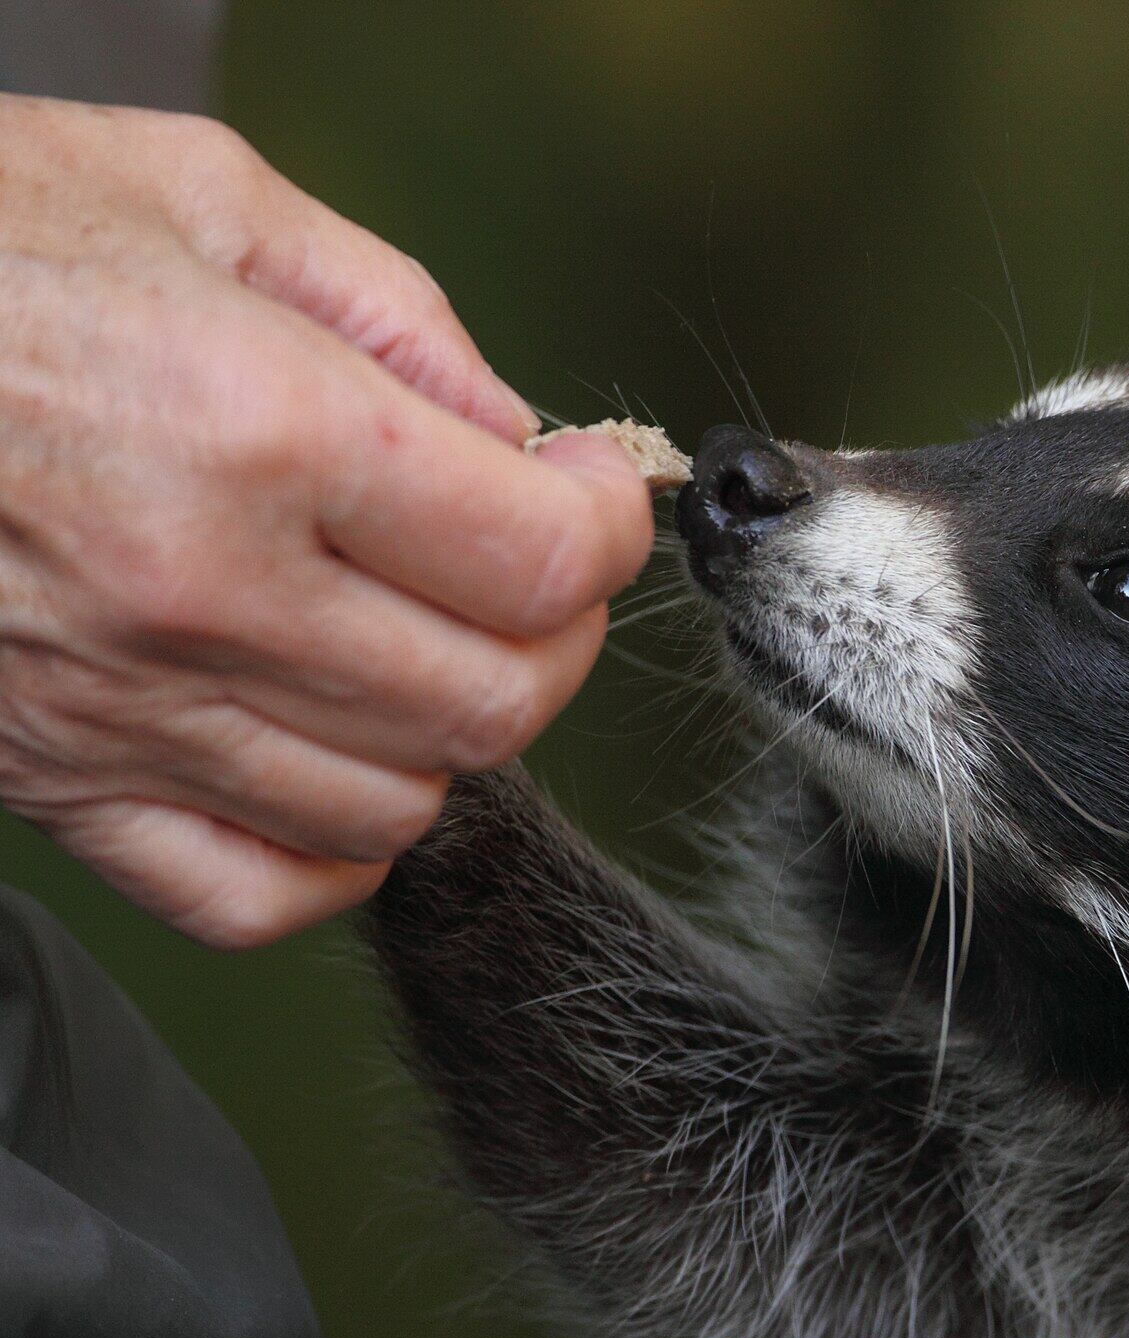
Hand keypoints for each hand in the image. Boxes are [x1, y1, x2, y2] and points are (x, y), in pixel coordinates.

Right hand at [0, 95, 653, 946]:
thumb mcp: (200, 194)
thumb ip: (398, 318)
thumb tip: (516, 432)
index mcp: (261, 430)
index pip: (543, 560)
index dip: (611, 527)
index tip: (594, 491)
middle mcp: (202, 595)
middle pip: (497, 702)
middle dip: (556, 633)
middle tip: (526, 564)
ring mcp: (122, 712)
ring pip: (397, 803)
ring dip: (449, 728)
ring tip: (415, 638)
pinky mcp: (52, 783)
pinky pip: (252, 892)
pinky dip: (330, 848)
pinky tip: (331, 756)